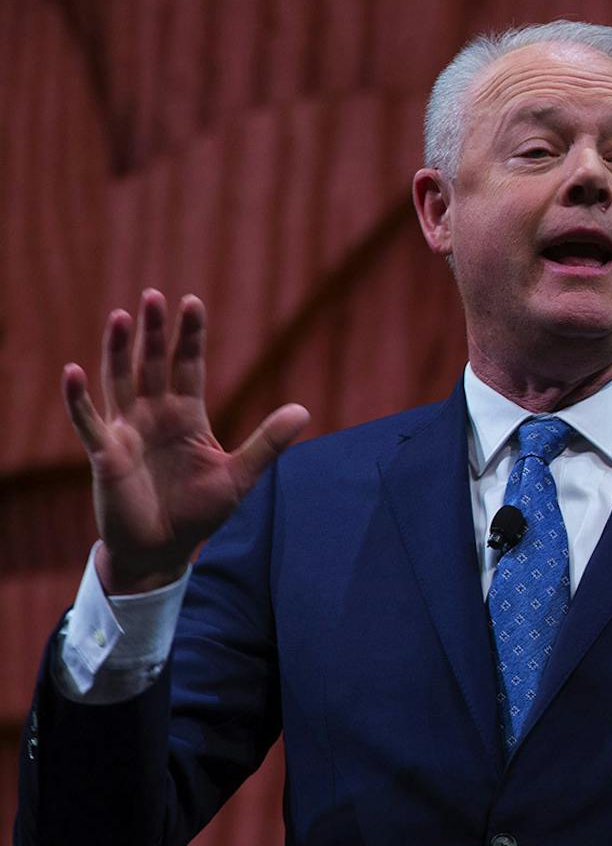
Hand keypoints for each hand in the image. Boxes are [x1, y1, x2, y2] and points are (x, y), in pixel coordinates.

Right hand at [62, 289, 309, 594]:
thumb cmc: (198, 512)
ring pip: (121, 381)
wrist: (163, 550)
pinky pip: (89, 421)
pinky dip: (79, 398)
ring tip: (123, 316)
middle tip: (155, 296)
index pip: (188, 366)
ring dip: (119, 350)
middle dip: (155, 332)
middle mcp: (154, 415)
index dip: (189, 336)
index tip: (192, 302)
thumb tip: (304, 410)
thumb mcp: (239, 475)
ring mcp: (127, 431)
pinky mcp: (106, 454)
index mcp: (187, 416)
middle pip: (153, 364)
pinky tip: (74, 371)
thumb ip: (267, 442)